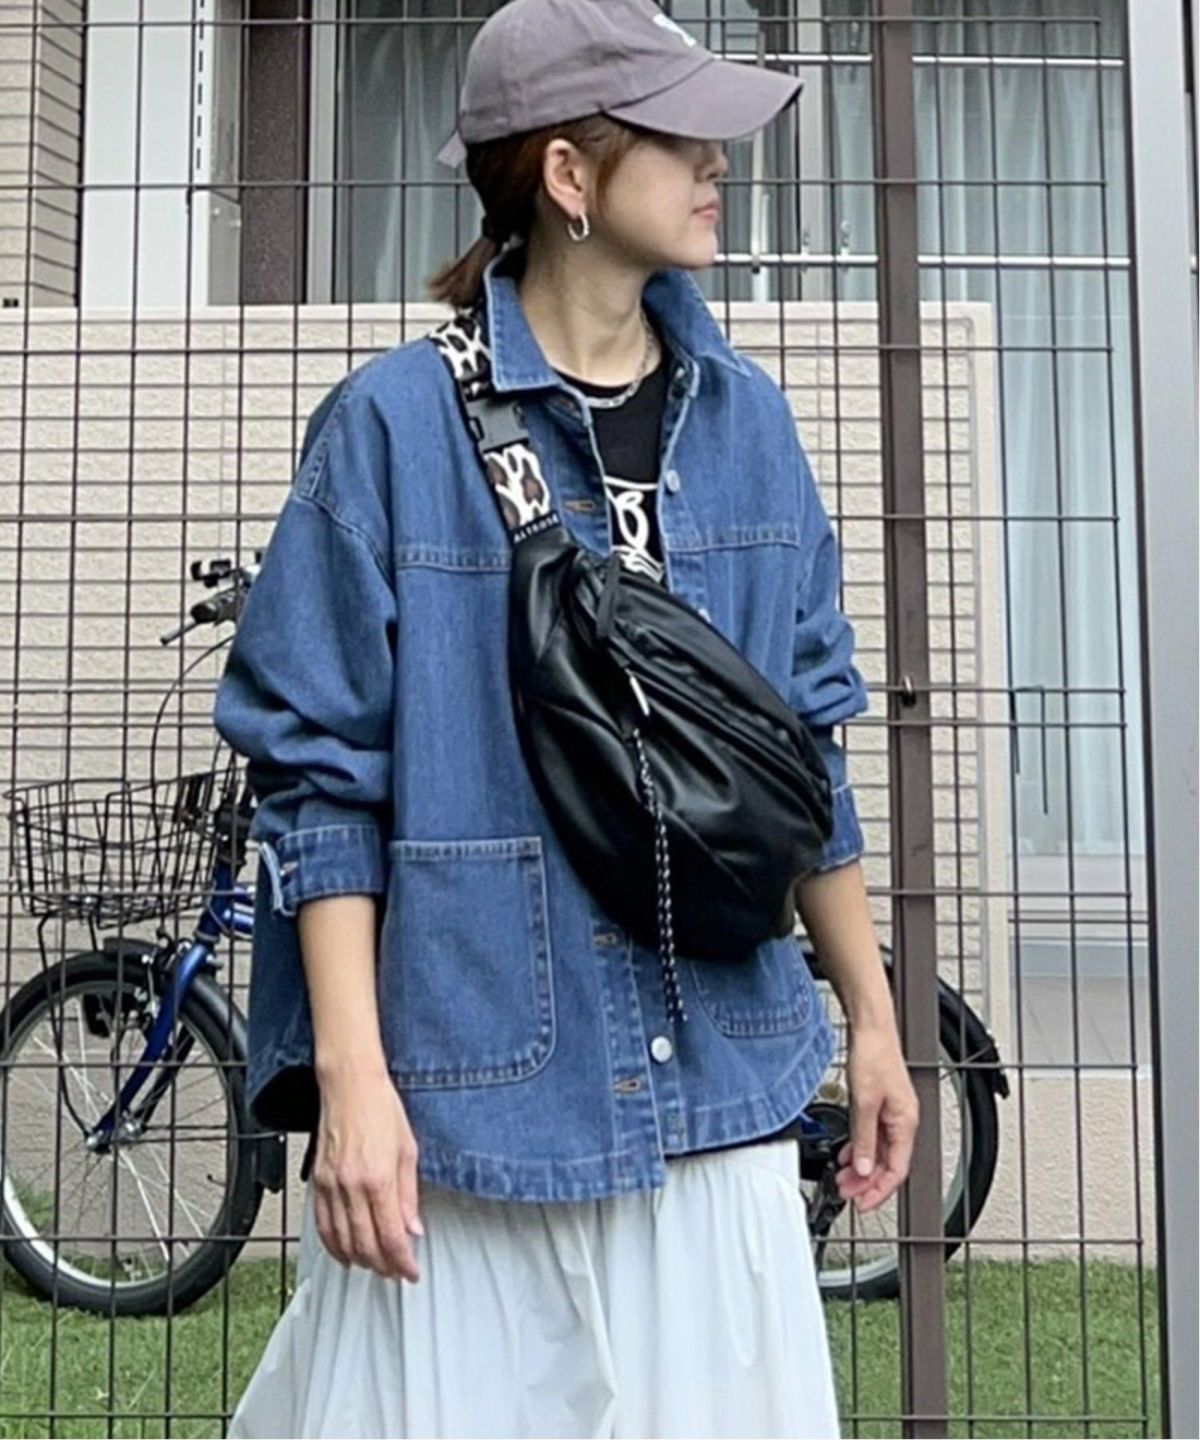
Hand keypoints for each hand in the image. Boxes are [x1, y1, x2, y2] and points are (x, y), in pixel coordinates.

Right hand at [310, 1067, 424, 1281]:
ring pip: (342, 1240)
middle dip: (383, 1266)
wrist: (350, 1085)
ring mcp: (331, 1186)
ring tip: (374, 1266)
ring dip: (359, 1260)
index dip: (403, 1262)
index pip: (392, 1237)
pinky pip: (322, 1225)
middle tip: (396, 1272)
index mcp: (379, 1179)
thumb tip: (414, 1227)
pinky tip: (344, 1252)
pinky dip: (333, 1245)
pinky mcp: (318, 1182)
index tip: (410, 1271)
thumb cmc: (381, 1108)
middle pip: (366, 1245)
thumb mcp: (408, 1149)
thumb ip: (409, 1194)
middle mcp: (352, 1186)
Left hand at [834, 1019, 919, 1213]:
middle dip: (867, 1183)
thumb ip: (865, 1139)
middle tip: (846, 1193)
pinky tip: (847, 1155)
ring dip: (861, 1168)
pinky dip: (860, 1149)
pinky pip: (872, 1137)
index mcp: (905, 1123)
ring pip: (879, 1152)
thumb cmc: (874, 1056)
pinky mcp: (879, 1105)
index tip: (862, 1204)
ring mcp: (891, 1114)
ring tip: (842, 1178)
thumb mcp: (864, 1103)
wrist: (871, 1029)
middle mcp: (902, 1121)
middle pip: (887, 1164)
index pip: (896, 1170)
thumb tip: (865, 1169)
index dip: (879, 1192)